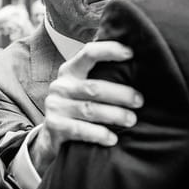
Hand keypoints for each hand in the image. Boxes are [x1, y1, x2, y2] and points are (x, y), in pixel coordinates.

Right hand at [30, 41, 142, 174]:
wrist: (49, 137)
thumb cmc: (76, 107)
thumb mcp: (82, 88)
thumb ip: (101, 78)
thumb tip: (137, 70)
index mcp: (70, 71)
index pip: (88, 54)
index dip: (109, 50)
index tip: (131, 53)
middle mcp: (61, 86)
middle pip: (94, 87)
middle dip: (120, 94)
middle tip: (139, 101)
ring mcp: (55, 106)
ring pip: (90, 109)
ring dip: (114, 115)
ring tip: (131, 120)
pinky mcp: (54, 127)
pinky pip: (80, 130)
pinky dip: (99, 134)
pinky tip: (113, 138)